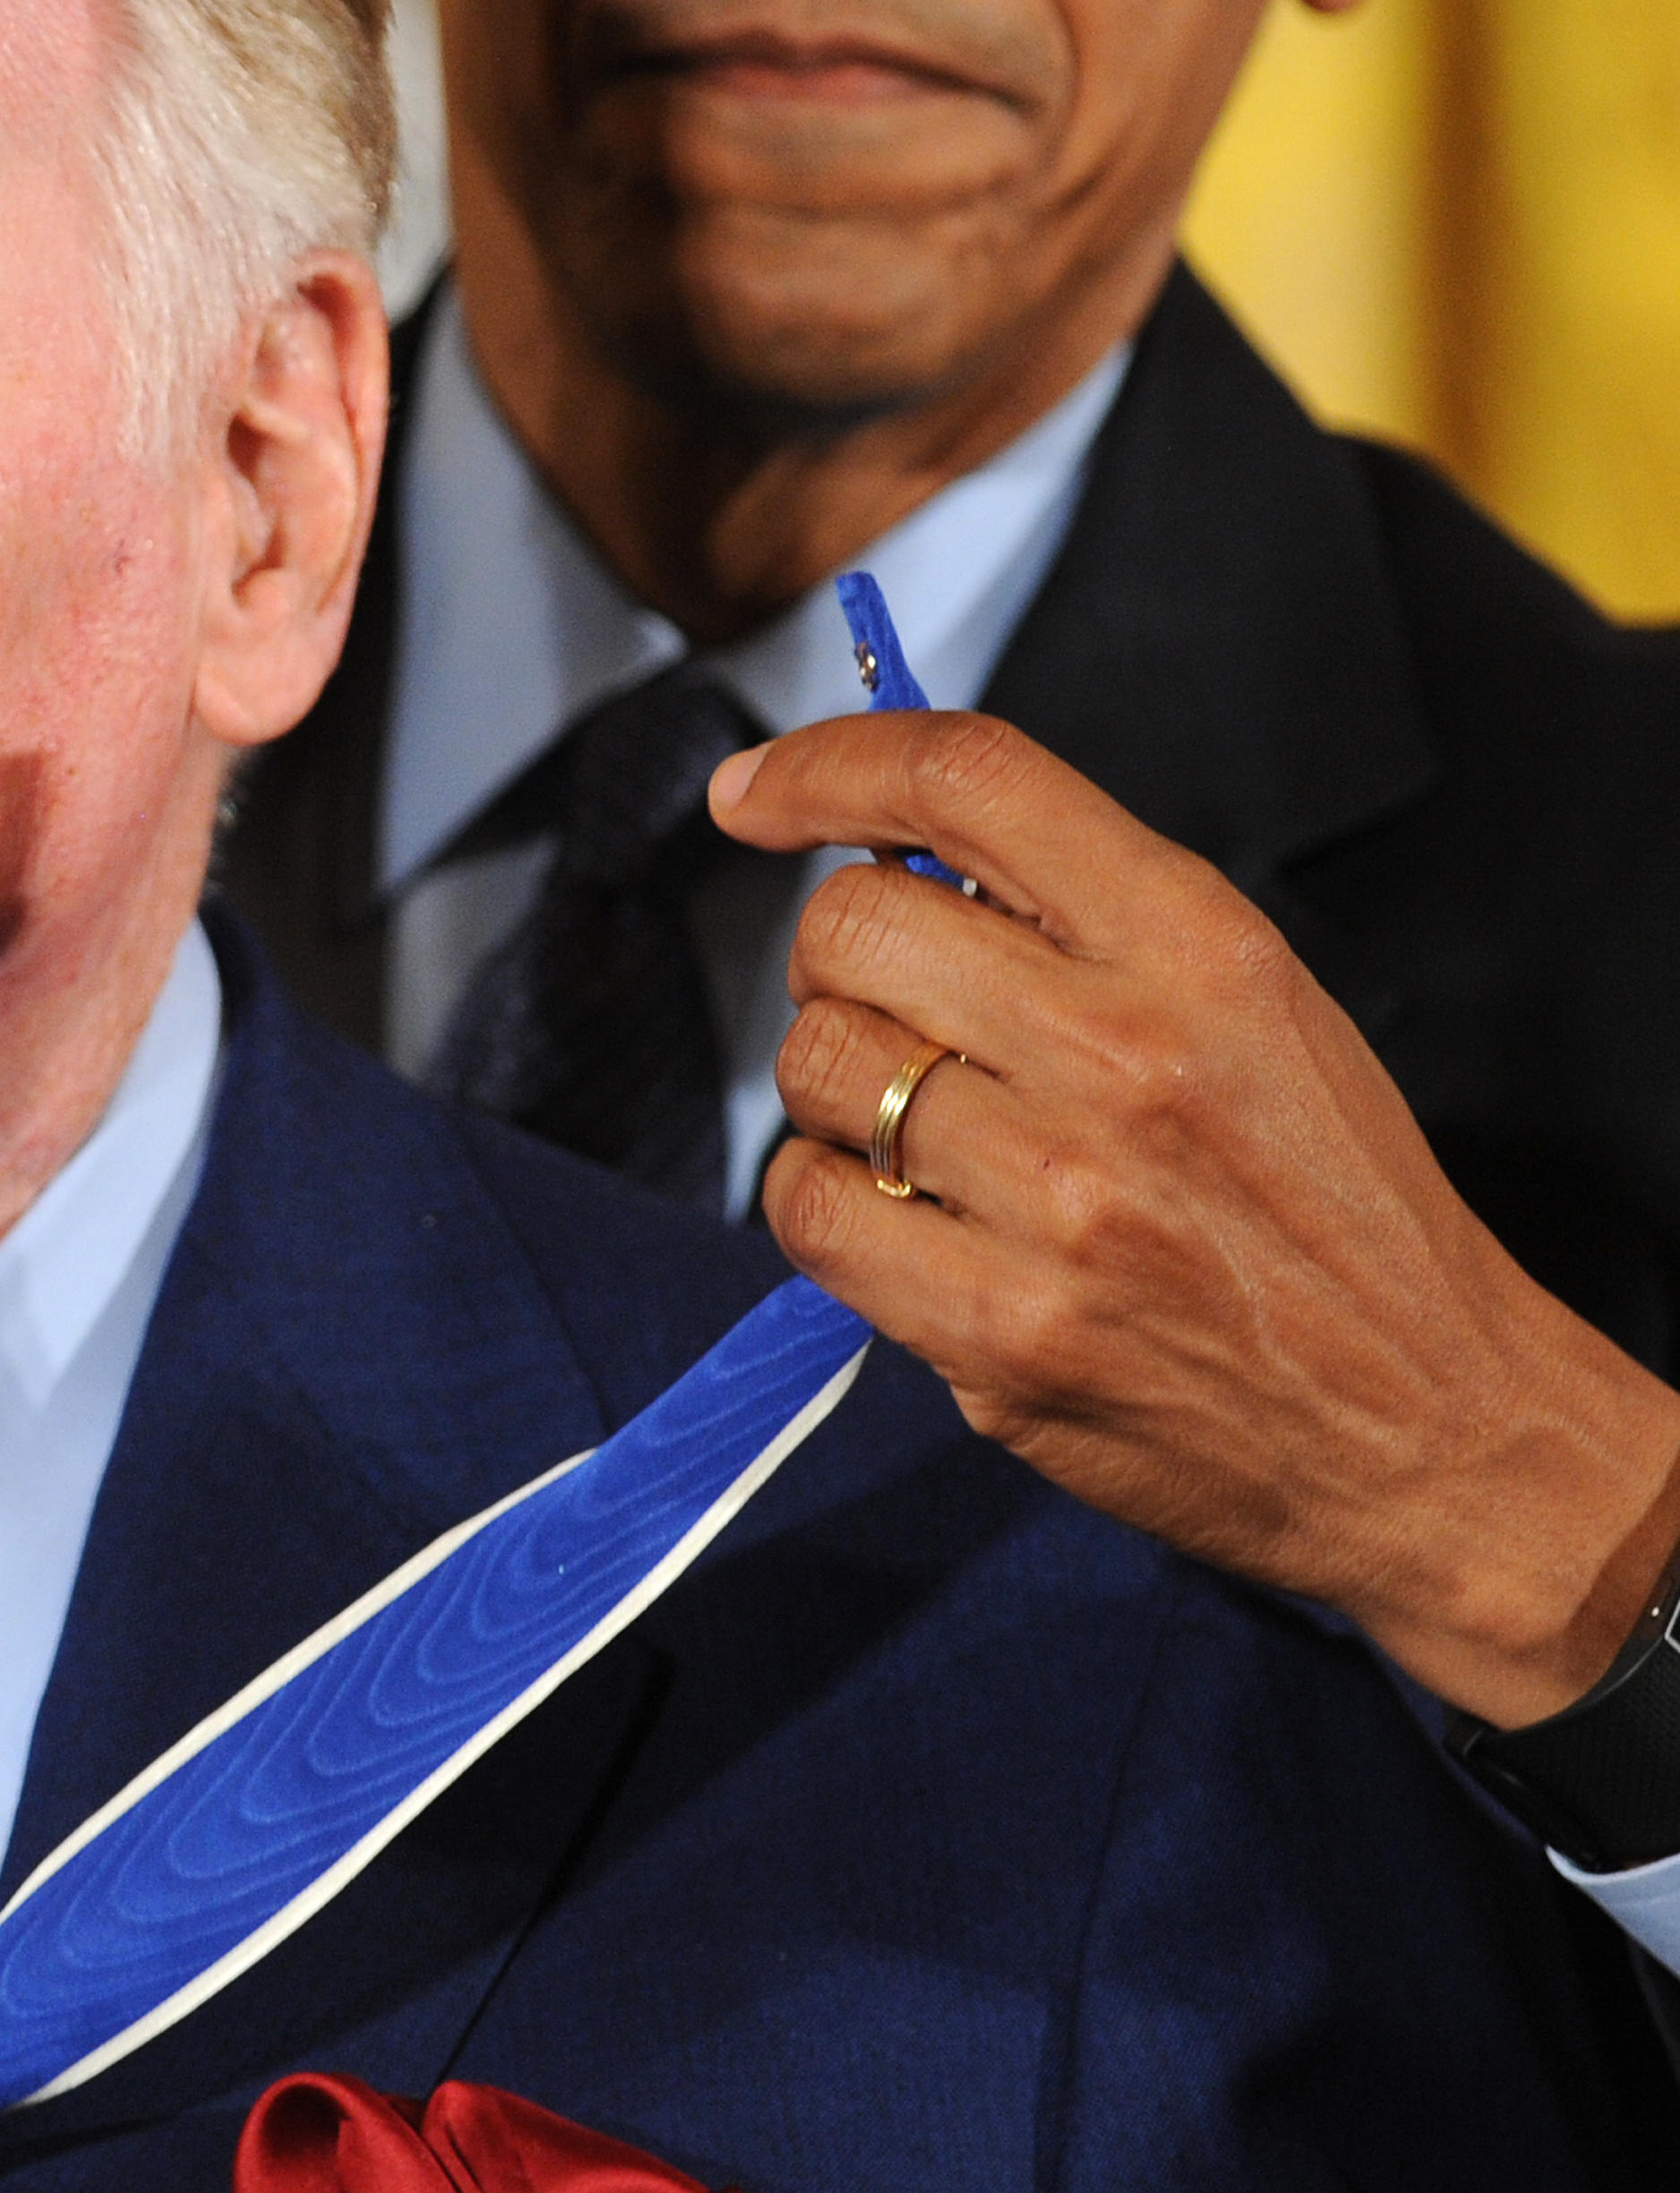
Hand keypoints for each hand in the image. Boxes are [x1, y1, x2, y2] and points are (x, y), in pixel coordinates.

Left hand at [713, 708, 1679, 1729]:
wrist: (1435, 1426)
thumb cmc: (1328, 1202)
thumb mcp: (1255, 1003)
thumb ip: (1083, 915)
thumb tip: (881, 849)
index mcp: (1199, 947)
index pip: (967, 783)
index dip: (830, 766)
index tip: (757, 794)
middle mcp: (1126, 1056)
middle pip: (852, 924)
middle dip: (839, 957)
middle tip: (898, 1013)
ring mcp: (1061, 1200)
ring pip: (813, 1065)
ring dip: (834, 1089)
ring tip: (924, 1130)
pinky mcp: (1003, 1332)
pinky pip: (807, 1209)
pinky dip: (820, 1198)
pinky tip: (895, 1211)